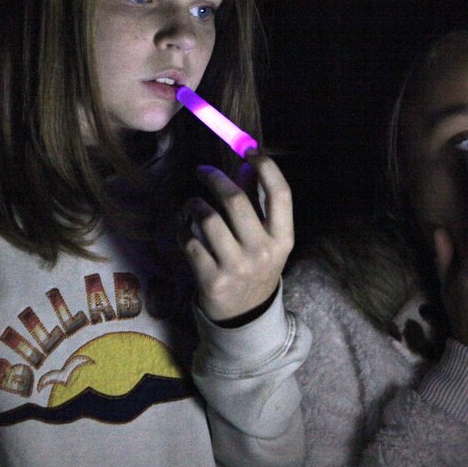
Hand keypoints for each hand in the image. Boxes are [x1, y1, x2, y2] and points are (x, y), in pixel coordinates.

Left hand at [179, 152, 293, 323]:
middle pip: (236, 200)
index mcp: (283, 238)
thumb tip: (247, 165)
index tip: (250, 150)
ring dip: (195, 206)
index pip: (280, 194)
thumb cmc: (254, 266)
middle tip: (203, 171)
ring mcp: (237, 267)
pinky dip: (184, 231)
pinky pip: (190, 241)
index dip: (266, 166)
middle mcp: (263, 252)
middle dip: (215, 178)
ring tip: (193, 207)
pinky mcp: (212, 279)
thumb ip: (258, 203)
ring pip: (207, 219)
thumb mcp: (266, 239)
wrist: (244, 316)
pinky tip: (187, 232)